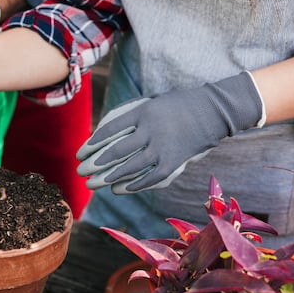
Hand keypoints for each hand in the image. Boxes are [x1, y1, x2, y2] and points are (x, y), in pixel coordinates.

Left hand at [76, 72, 263, 192]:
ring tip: (94, 183)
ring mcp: (163, 148)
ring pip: (130, 167)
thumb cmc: (178, 106)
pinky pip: (149, 178)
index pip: (110, 130)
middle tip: (81, 171)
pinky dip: (133, 185)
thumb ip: (130, 116)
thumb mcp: (151, 103)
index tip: (80, 153)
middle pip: (116, 151)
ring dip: (109, 177)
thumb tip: (105, 132)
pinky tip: (119, 189)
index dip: (92, 143)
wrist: (213, 111)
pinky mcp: (173, 162)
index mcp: (143, 112)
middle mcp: (151, 131)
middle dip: (95, 164)